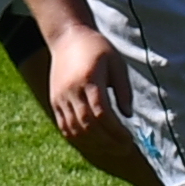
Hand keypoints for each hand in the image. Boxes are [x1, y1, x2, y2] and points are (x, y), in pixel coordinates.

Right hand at [37, 21, 127, 162]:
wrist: (67, 37)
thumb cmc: (96, 48)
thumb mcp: (116, 63)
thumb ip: (123, 89)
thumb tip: (128, 115)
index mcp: (89, 79)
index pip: (102, 114)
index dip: (116, 131)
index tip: (130, 139)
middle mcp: (71, 90)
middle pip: (88, 125)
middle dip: (108, 141)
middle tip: (125, 148)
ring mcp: (60, 97)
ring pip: (75, 129)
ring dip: (95, 143)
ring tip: (112, 147)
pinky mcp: (54, 101)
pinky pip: (65, 126)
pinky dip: (79, 138)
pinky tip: (94, 142)